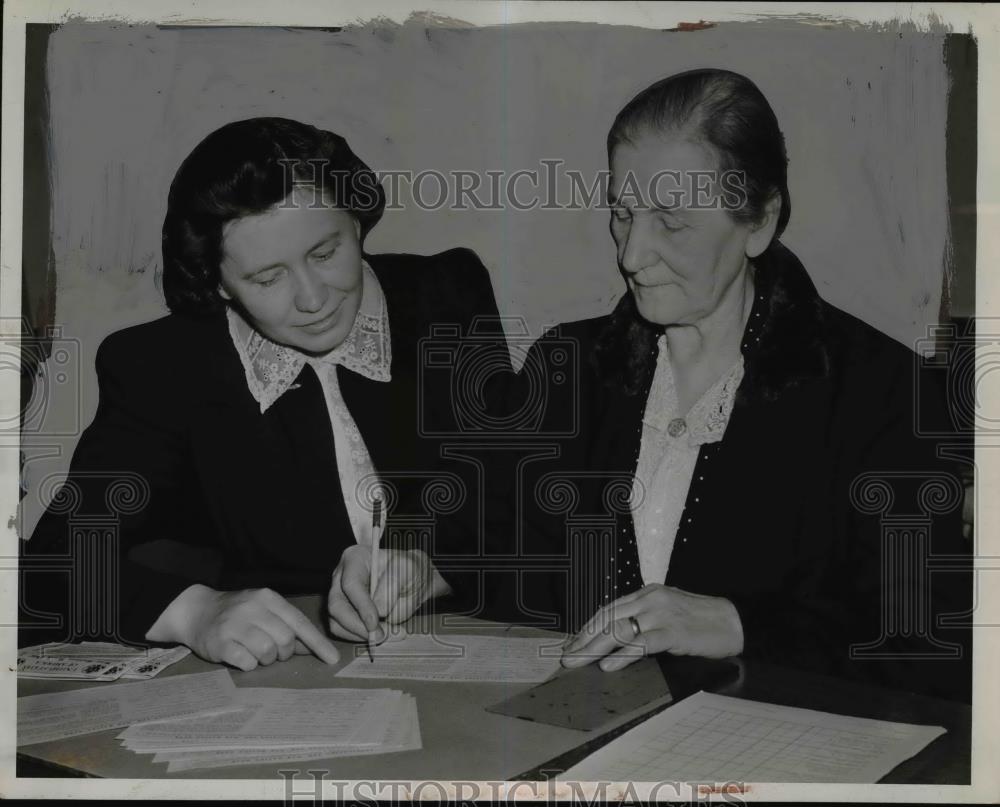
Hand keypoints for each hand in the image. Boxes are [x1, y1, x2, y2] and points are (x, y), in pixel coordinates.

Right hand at [146, 584, 340, 670]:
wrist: (196, 611)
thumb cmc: (238, 614)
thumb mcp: (264, 611)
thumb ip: (287, 626)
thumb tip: (315, 647)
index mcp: (268, 598)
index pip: (299, 622)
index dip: (318, 643)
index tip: (332, 659)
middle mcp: (252, 608)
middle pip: (285, 639)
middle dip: (284, 652)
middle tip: (274, 652)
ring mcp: (235, 625)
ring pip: (267, 652)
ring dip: (266, 660)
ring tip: (256, 653)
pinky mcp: (220, 643)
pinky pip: (247, 663)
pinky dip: (249, 665)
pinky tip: (242, 657)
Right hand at [327, 546, 450, 640]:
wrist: (413, 580)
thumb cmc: (409, 569)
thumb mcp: (408, 569)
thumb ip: (393, 584)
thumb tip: (379, 609)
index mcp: (355, 558)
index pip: (351, 583)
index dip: (361, 606)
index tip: (374, 622)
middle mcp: (341, 577)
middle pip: (337, 606)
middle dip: (357, 625)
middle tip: (379, 635)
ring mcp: (340, 596)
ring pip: (336, 622)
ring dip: (359, 635)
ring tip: (384, 634)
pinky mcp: (344, 614)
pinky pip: (343, 632)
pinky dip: (360, 638)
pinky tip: (379, 634)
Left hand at [560, 584, 743, 671]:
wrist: (734, 621)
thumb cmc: (701, 620)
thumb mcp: (667, 612)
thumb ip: (644, 620)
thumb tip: (616, 639)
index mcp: (646, 594)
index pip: (609, 609)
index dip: (588, 627)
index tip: (572, 643)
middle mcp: (650, 600)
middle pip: (608, 618)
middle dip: (584, 639)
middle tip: (567, 657)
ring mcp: (661, 614)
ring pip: (619, 629)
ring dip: (595, 648)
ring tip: (579, 662)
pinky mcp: (673, 631)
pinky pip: (642, 643)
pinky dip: (622, 655)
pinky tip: (608, 666)